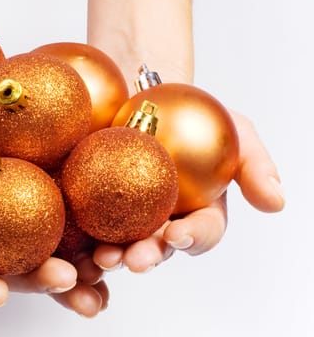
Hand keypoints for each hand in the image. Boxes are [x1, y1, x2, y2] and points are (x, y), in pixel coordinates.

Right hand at [0, 101, 107, 316]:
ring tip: (104, 283)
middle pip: (13, 261)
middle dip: (40, 280)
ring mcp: (17, 202)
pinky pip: (71, 202)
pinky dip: (92, 222)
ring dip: (78, 268)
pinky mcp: (45, 176)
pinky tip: (116, 236)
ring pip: (48, 242)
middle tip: (68, 283)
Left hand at [92, 110, 284, 271]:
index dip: (192, 238)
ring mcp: (127, 214)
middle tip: (135, 259)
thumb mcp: (235, 129)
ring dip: (113, 255)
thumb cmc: (195, 111)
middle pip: (158, 246)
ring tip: (103, 257)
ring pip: (121, 242)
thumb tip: (276, 202)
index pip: (201, 232)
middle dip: (148, 256)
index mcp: (198, 211)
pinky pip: (88, 223)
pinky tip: (73, 244)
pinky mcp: (95, 203)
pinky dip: (82, 237)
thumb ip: (254, 165)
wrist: (145, 91)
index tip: (178, 235)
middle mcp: (163, 220)